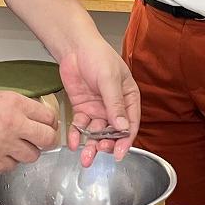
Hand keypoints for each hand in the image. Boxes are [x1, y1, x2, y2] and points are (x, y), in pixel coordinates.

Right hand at [0, 87, 57, 171]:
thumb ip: (21, 108)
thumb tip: (39, 119)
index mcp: (15, 104)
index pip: (49, 117)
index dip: (51, 124)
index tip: (48, 127)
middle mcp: (12, 123)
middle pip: (47, 139)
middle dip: (46, 141)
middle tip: (40, 140)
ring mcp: (2, 143)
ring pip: (32, 156)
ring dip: (26, 152)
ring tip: (15, 146)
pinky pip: (11, 166)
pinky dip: (8, 162)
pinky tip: (0, 152)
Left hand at [60, 39, 140, 166]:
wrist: (74, 47)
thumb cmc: (98, 56)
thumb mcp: (109, 79)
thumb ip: (115, 104)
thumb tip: (122, 127)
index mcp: (129, 98)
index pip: (130, 124)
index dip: (125, 141)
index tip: (118, 154)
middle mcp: (114, 107)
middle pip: (113, 132)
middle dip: (107, 145)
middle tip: (99, 151)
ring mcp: (98, 109)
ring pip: (97, 133)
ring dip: (91, 145)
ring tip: (85, 157)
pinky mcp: (82, 109)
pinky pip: (81, 126)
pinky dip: (77, 135)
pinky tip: (74, 143)